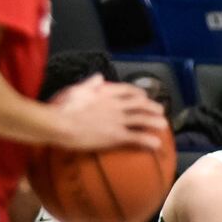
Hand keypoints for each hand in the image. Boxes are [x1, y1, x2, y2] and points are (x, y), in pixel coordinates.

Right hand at [52, 76, 166, 151]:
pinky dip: (148, 140)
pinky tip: (156, 144)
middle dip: (152, 106)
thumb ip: (89, 83)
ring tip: (163, 125)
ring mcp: (117, 120)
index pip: (127, 90)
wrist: (58, 123)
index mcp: (105, 92)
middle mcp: (115, 104)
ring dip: (155, 121)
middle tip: (159, 110)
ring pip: (142, 119)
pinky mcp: (116, 135)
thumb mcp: (74, 89)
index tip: (142, 96)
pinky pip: (136, 137)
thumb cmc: (61, 106)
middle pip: (139, 104)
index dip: (137, 92)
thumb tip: (98, 77)